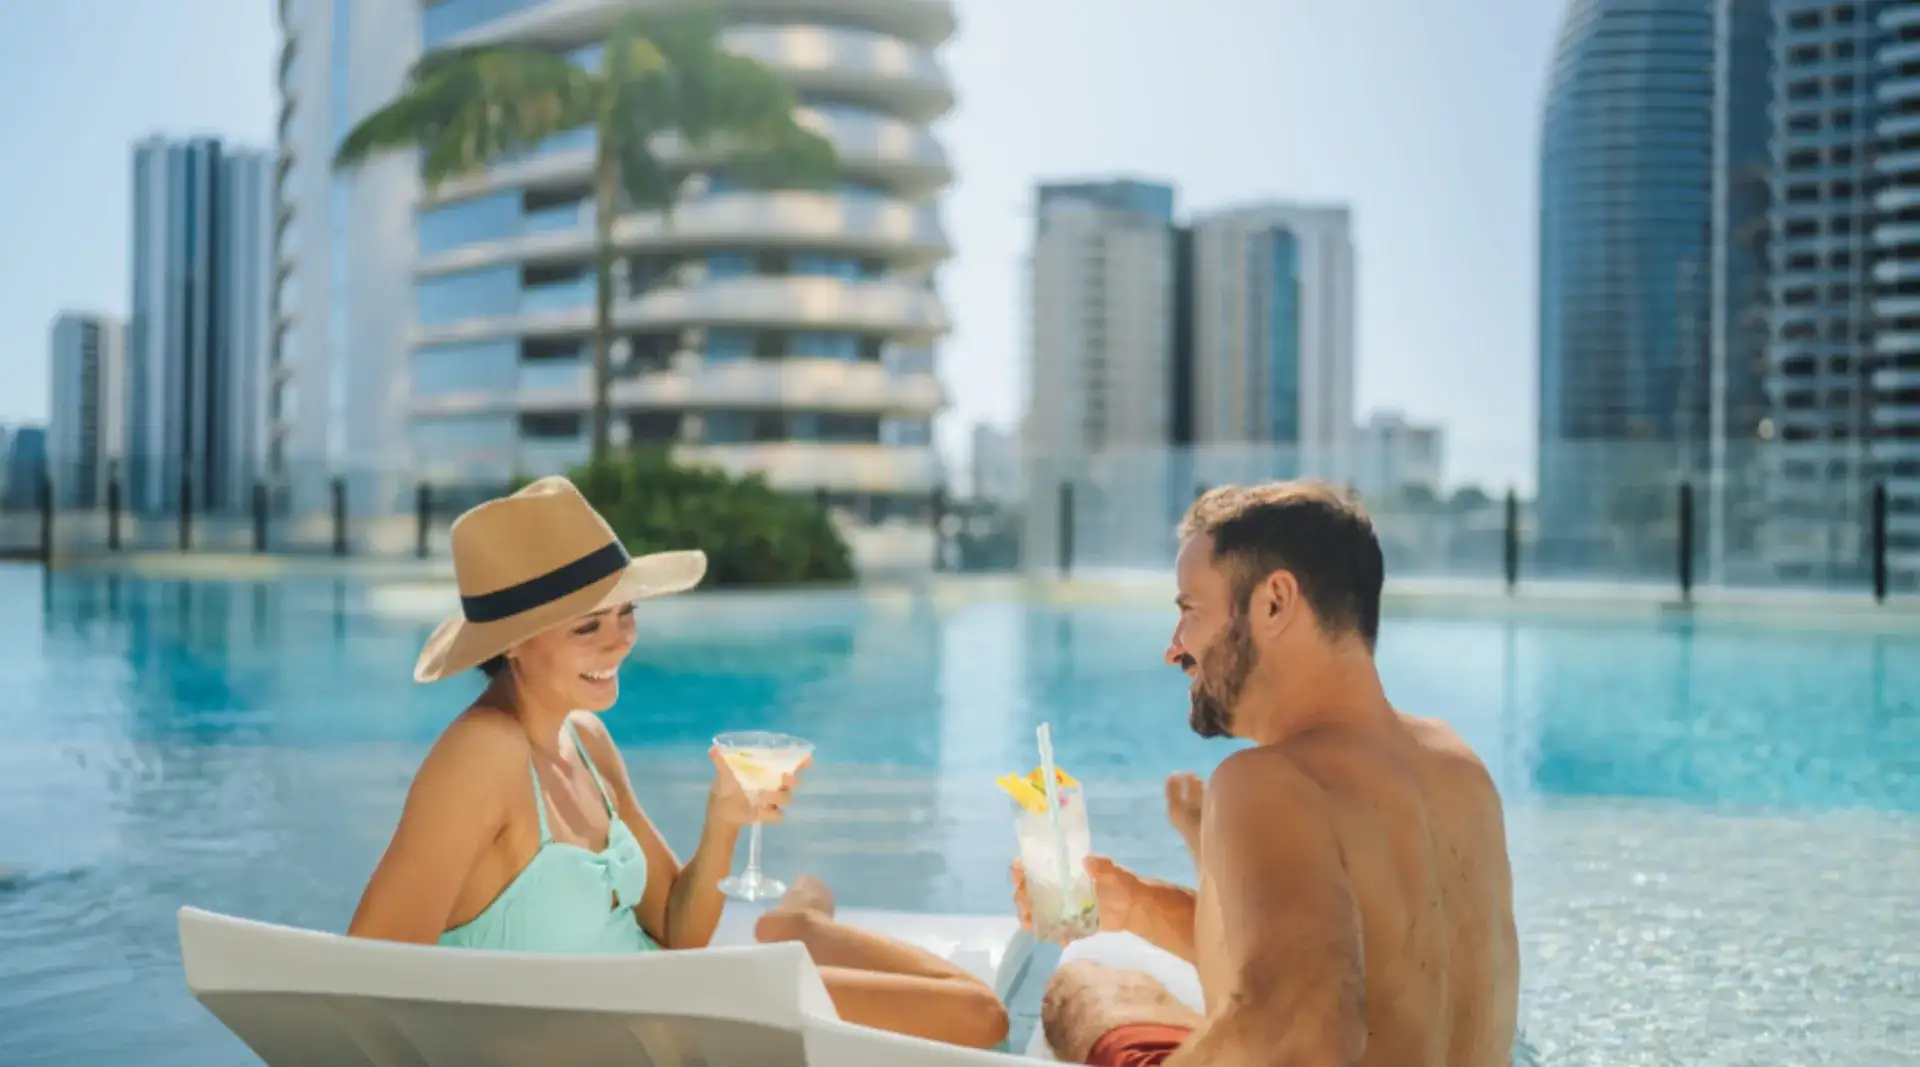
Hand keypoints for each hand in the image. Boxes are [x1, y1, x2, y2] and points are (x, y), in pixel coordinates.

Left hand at [706, 747, 808, 828]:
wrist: (722, 812)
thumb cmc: (728, 789)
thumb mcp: (725, 775)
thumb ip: (722, 762)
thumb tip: (712, 749)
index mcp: (767, 770)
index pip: (789, 763)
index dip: (800, 760)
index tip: (806, 759)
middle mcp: (775, 784)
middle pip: (794, 781)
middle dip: (793, 779)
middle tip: (784, 777)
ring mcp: (774, 800)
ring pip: (787, 797)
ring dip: (777, 796)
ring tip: (761, 796)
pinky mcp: (769, 814)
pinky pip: (778, 815)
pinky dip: (769, 813)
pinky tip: (758, 811)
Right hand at [1011, 855, 1140, 941]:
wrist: (1135, 908)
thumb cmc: (1122, 884)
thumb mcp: (1112, 872)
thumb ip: (1100, 866)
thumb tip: (1086, 861)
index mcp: (1063, 872)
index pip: (1035, 867)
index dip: (1022, 870)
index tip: (1018, 876)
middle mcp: (1058, 889)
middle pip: (1030, 892)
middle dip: (1022, 898)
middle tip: (1024, 907)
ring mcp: (1063, 908)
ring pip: (1038, 912)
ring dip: (1030, 918)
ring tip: (1029, 925)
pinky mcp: (1071, 925)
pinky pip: (1056, 931)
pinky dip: (1054, 936)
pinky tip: (1059, 939)